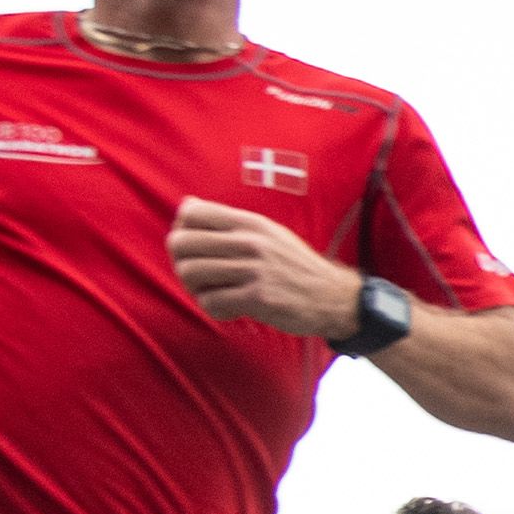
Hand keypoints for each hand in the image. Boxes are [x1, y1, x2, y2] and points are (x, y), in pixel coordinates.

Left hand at [166, 197, 360, 338]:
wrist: (333, 296)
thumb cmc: (294, 266)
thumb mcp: (267, 233)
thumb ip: (229, 221)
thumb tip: (187, 204)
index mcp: (250, 222)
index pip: (190, 212)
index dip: (181, 230)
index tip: (196, 249)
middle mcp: (250, 241)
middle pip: (180, 242)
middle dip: (181, 262)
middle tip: (199, 277)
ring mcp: (254, 269)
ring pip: (190, 272)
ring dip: (195, 288)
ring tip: (214, 293)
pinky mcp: (258, 297)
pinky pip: (210, 302)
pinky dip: (214, 309)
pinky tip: (230, 308)